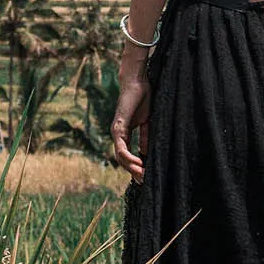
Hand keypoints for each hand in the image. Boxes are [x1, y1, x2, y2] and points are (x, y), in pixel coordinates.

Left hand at [111, 61, 151, 181]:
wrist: (137, 82)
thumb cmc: (142, 98)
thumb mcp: (147, 122)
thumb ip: (145, 136)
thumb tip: (145, 153)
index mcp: (124, 133)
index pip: (127, 155)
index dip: (134, 167)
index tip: (144, 177)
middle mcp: (118, 134)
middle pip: (122, 160)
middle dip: (133, 171)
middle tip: (144, 181)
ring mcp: (116, 131)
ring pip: (120, 156)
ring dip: (131, 167)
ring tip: (143, 174)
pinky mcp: (119, 126)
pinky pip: (121, 146)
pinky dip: (129, 156)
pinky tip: (138, 163)